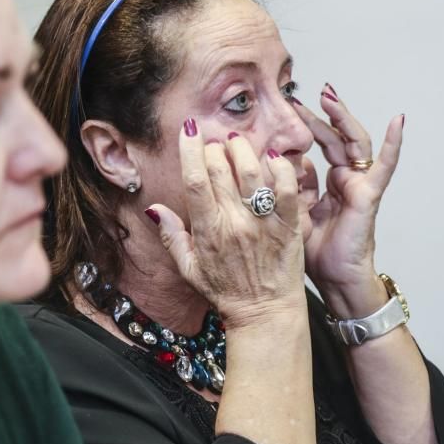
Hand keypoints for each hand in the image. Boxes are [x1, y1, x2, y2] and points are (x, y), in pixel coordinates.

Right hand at [147, 121, 305, 328]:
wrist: (265, 314)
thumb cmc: (228, 293)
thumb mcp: (189, 269)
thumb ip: (171, 236)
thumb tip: (153, 208)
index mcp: (208, 232)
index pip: (194, 180)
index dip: (190, 150)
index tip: (189, 130)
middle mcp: (234, 224)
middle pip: (221, 170)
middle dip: (215, 146)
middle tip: (215, 140)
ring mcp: (263, 224)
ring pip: (252, 172)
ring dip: (243, 148)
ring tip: (237, 141)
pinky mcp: (289, 226)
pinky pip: (287, 188)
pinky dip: (281, 168)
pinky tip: (273, 157)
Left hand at [293, 84, 404, 307]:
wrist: (335, 280)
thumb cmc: (315, 255)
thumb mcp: (291, 214)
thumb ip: (286, 188)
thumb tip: (270, 162)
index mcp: (327, 184)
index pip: (316, 146)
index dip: (303, 127)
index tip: (284, 109)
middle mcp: (345, 180)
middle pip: (333, 138)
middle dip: (318, 115)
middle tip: (297, 95)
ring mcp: (358, 185)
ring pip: (353, 142)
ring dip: (342, 117)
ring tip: (328, 95)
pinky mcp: (369, 195)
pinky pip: (385, 166)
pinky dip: (393, 144)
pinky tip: (398, 121)